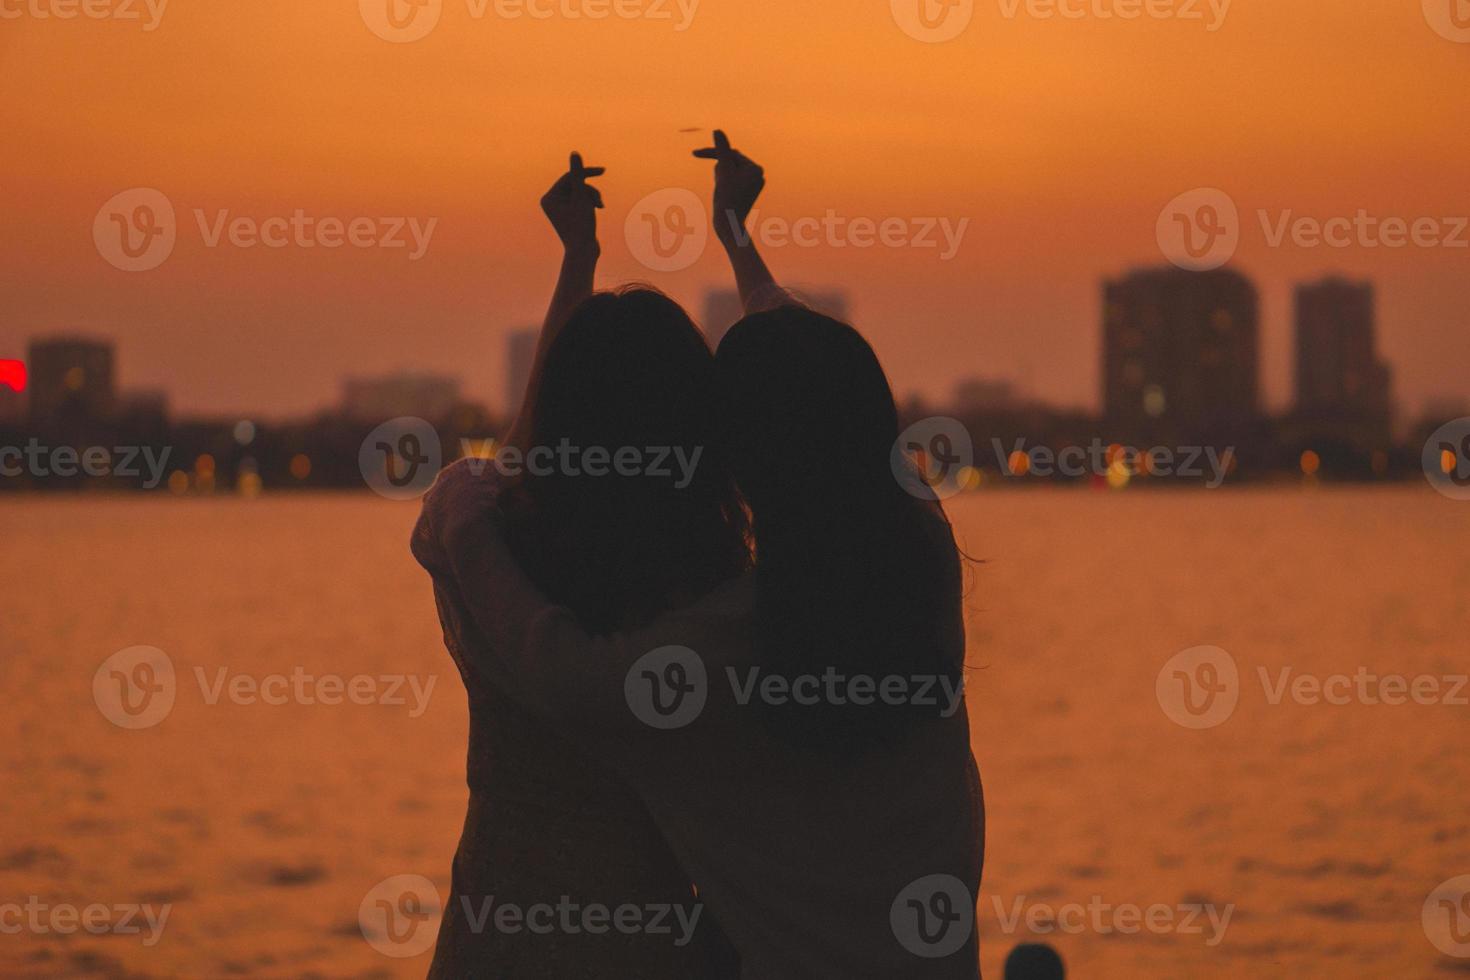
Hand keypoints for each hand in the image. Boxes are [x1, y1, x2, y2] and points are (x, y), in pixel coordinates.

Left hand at [540, 152, 604, 255]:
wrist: (584, 252)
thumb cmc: (581, 226)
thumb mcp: (581, 197)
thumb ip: (578, 174)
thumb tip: (574, 153)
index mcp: (549, 198)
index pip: (569, 177)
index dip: (586, 173)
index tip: (603, 171)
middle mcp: (551, 203)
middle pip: (575, 185)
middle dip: (590, 191)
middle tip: (599, 203)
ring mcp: (560, 210)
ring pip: (580, 193)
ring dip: (592, 197)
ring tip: (599, 208)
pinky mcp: (569, 215)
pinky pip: (581, 201)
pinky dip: (590, 204)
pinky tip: (597, 210)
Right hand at [693, 130, 763, 244]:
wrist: (728, 226)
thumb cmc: (725, 199)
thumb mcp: (722, 171)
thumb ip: (721, 150)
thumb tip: (718, 131)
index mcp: (756, 169)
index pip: (730, 153)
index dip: (712, 153)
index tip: (694, 153)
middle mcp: (758, 175)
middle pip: (730, 163)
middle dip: (719, 171)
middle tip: (719, 187)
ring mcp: (752, 184)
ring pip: (728, 171)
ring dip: (720, 177)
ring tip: (721, 192)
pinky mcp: (746, 192)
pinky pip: (730, 181)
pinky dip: (722, 184)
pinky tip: (723, 196)